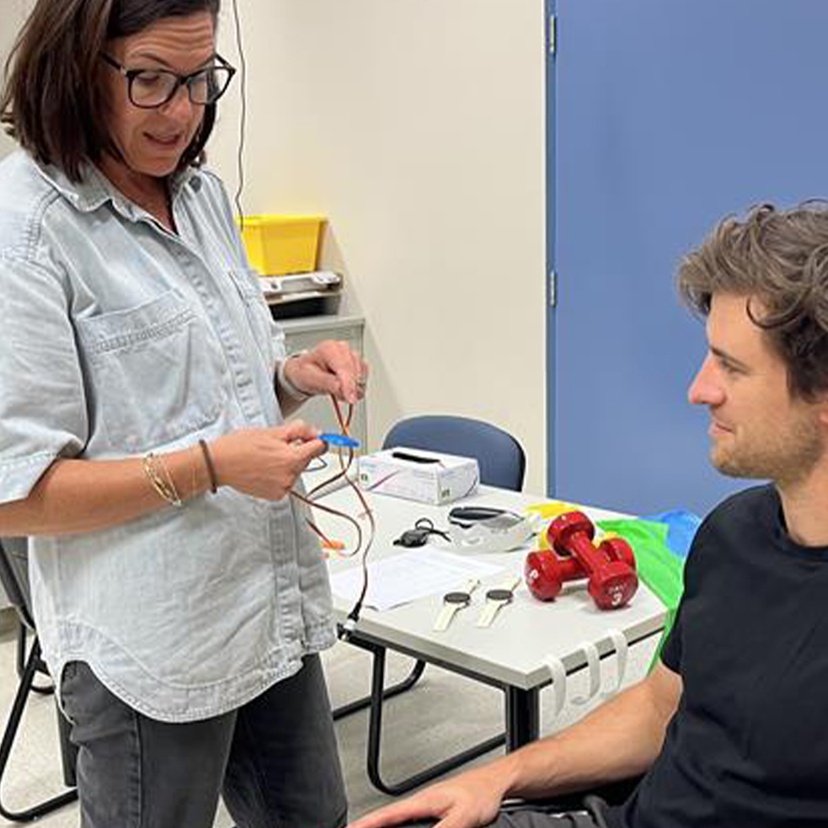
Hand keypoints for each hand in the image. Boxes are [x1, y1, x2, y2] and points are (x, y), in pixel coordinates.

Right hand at [208, 421, 324, 499]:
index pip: (320, 448)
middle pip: (306, 459)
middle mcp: (290, 476)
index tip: (311, 437)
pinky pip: (286, 482)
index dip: (315, 439)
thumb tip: (316, 433)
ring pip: (296, 471)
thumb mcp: (272, 431)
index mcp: (292, 458)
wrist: (218, 464)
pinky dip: (279, 475)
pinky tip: (264, 469)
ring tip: (266, 457)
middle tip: (276, 445)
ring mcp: (283, 488)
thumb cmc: (240, 446)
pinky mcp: (275, 495)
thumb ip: (299, 430)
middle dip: (297, 451)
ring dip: (287, 463)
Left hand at [283, 340, 368, 404]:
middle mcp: (343, 349)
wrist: (305, 372)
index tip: (351, 399)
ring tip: (336, 390)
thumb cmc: (305, 372)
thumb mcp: (310, 378)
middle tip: (339, 396)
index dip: (349, 384)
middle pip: (356, 372)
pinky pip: (363, 380)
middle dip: (350, 388)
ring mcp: (352, 356)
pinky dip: (355, 388)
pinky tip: (343, 388)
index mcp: (329, 348)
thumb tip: (342, 388)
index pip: (344, 367)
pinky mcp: (358, 365)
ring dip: (352, 389)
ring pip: (361, 377)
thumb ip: (327, 383)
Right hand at [348, 767, 505, 827]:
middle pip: (388, 818)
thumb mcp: (463, 816)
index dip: (366, 824)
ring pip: (399, 821)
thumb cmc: (482, 791)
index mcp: (423, 801)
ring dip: (384, 826)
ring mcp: (429, 808)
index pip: (387, 815)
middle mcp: (423, 803)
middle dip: (370, 825)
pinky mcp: (438, 813)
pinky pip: (412, 823)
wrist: (497, 782)